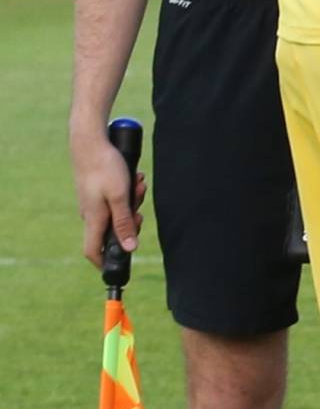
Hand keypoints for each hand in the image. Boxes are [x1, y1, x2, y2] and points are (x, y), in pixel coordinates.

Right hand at [71, 129, 144, 269]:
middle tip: (140, 211)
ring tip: (139, 185)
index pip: (94, 251)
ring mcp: (93, 202)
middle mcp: (90, 214)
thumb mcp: (120, 197)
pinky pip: (117, 199)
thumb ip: (124, 223)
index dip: (105, 263)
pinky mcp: (97, 191)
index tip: (121, 267)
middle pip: (113, 231)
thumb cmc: (104, 167)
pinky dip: (129, 192)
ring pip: (119, 212)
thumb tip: (130, 248)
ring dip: (133, 201)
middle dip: (131, 222)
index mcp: (94, 219)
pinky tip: (135, 178)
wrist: (90, 141)